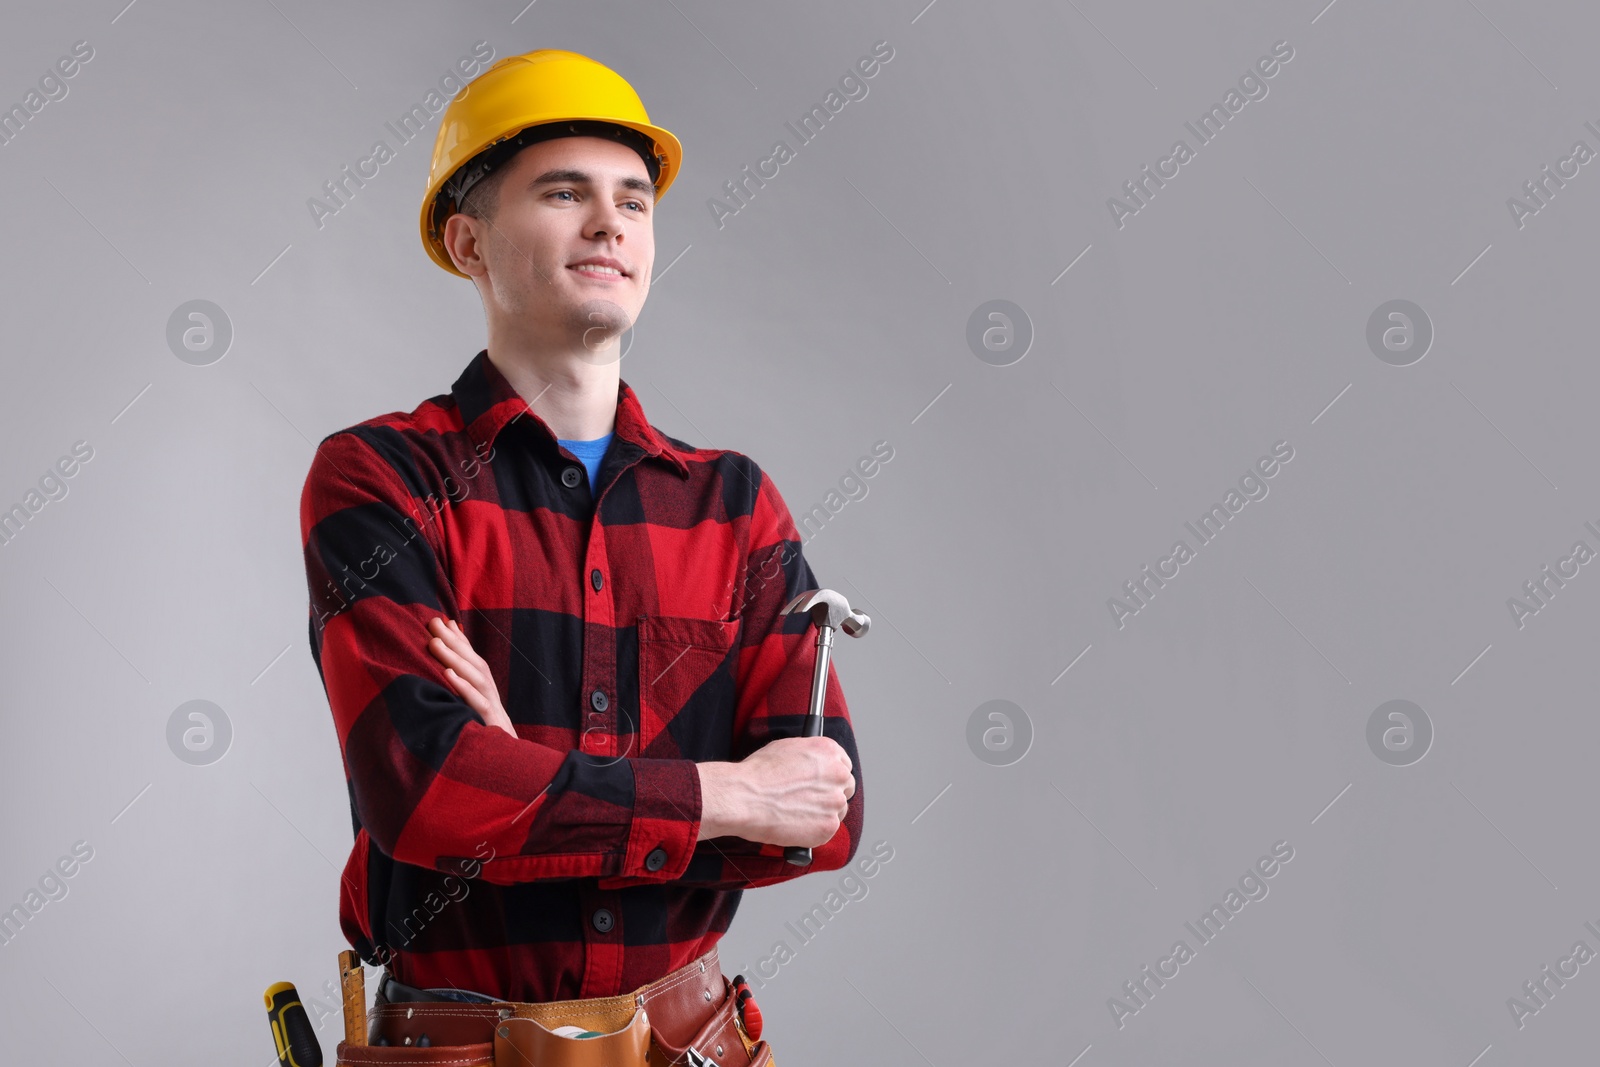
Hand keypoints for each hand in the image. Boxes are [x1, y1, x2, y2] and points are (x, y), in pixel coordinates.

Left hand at [425, 617, 515, 738]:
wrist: (511, 772)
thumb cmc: (487, 738)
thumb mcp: (474, 713)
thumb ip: (464, 690)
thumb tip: (444, 670)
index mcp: (485, 691)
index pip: (471, 659)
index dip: (457, 640)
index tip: (440, 621)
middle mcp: (491, 694)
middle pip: (473, 663)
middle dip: (453, 641)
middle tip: (432, 623)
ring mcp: (493, 708)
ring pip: (476, 677)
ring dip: (455, 658)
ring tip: (435, 642)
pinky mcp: (492, 725)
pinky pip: (478, 703)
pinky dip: (464, 687)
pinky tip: (447, 675)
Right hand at [698, 736, 854, 846]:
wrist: (744, 797)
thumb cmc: (757, 774)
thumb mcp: (785, 748)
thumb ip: (809, 757)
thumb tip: (812, 765)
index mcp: (828, 751)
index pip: (844, 764)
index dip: (832, 776)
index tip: (825, 783)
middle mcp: (837, 774)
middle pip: (846, 787)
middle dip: (831, 794)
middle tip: (810, 801)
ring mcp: (835, 801)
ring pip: (838, 810)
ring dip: (822, 813)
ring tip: (796, 813)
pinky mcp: (828, 826)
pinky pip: (828, 830)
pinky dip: (814, 831)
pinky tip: (795, 824)